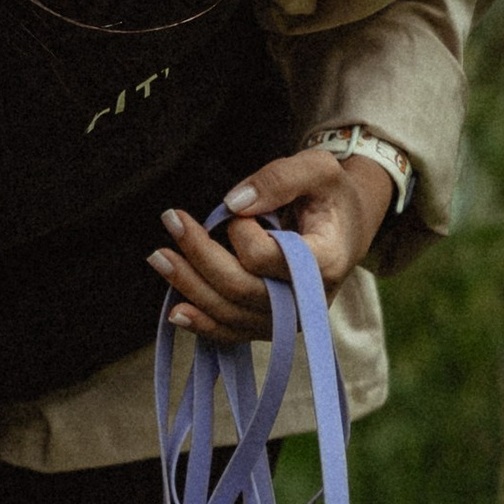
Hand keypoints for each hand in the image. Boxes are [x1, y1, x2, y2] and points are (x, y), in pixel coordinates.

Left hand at [146, 146, 394, 345]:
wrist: (344, 231)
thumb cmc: (330, 197)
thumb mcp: (318, 170)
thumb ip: (279, 179)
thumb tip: (233, 203)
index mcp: (325, 262)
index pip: (267, 257)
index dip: (242, 231)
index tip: (236, 212)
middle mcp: (308, 302)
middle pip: (241, 288)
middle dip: (200, 256)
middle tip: (171, 220)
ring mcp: (288, 320)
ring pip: (230, 313)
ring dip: (189, 287)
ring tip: (158, 257)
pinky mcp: (270, 327)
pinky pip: (231, 333)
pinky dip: (201, 324)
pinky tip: (174, 311)